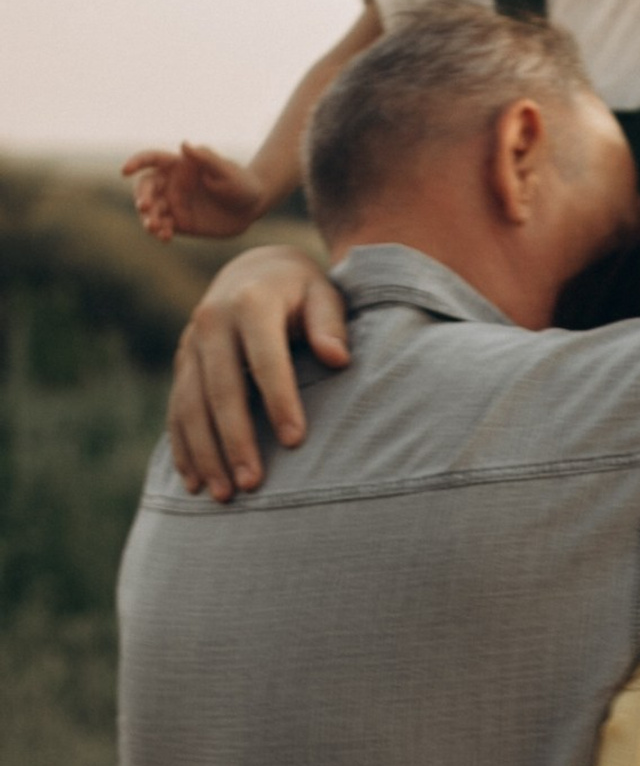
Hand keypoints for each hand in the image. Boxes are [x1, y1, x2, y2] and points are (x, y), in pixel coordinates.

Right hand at [123, 143, 268, 242]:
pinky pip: (164, 227)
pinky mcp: (180, 222)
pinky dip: (161, 232)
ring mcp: (173, 204)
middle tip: (145, 207)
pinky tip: (164, 237)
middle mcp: (171, 184)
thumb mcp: (227, 171)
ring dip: (148, 218)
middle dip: (142, 196)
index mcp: (178, 166)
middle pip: (145, 187)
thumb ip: (206, 158)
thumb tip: (184, 145)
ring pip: (151, 210)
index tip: (125, 170)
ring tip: (154, 227)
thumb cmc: (240, 183)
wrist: (252, 208)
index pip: (151, 160)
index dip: (136, 163)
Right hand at [170, 245, 346, 500]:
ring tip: (224, 494)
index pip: (265, 360)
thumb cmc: (303, 292)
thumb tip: (337, 359)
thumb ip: (331, 325)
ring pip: (190, 405)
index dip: (280, 400)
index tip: (296, 441)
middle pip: (220, 390)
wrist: (255, 270)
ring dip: (205, 453)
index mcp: (249, 304)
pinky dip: (183, 447)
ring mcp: (190, 345)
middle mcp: (211, 323)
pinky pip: (175, 410)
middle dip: (235, 439)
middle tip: (252, 484)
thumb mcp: (324, 295)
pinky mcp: (183, 364)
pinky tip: (194, 481)